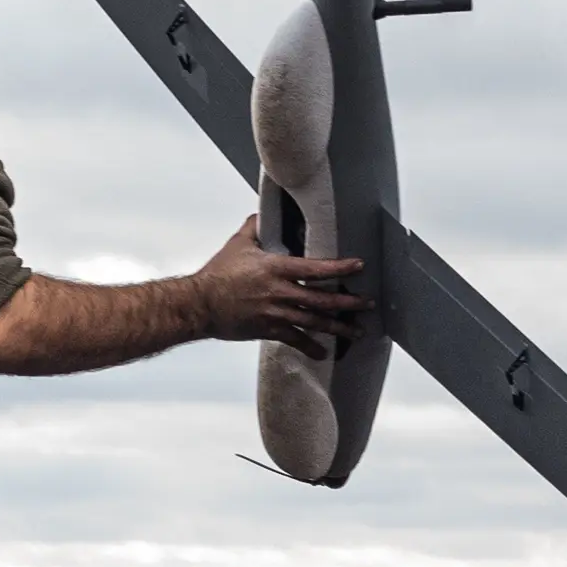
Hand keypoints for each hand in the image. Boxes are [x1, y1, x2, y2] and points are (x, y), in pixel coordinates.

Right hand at [187, 216, 365, 353]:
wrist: (199, 304)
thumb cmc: (217, 275)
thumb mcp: (238, 245)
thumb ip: (254, 228)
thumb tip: (261, 215)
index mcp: (276, 268)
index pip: (316, 268)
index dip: (340, 267)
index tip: (358, 266)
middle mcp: (280, 292)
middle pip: (322, 299)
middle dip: (349, 303)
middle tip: (367, 304)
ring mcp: (276, 313)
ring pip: (314, 322)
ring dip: (338, 328)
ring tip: (357, 331)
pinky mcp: (268, 329)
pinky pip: (294, 340)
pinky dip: (310, 347)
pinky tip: (323, 352)